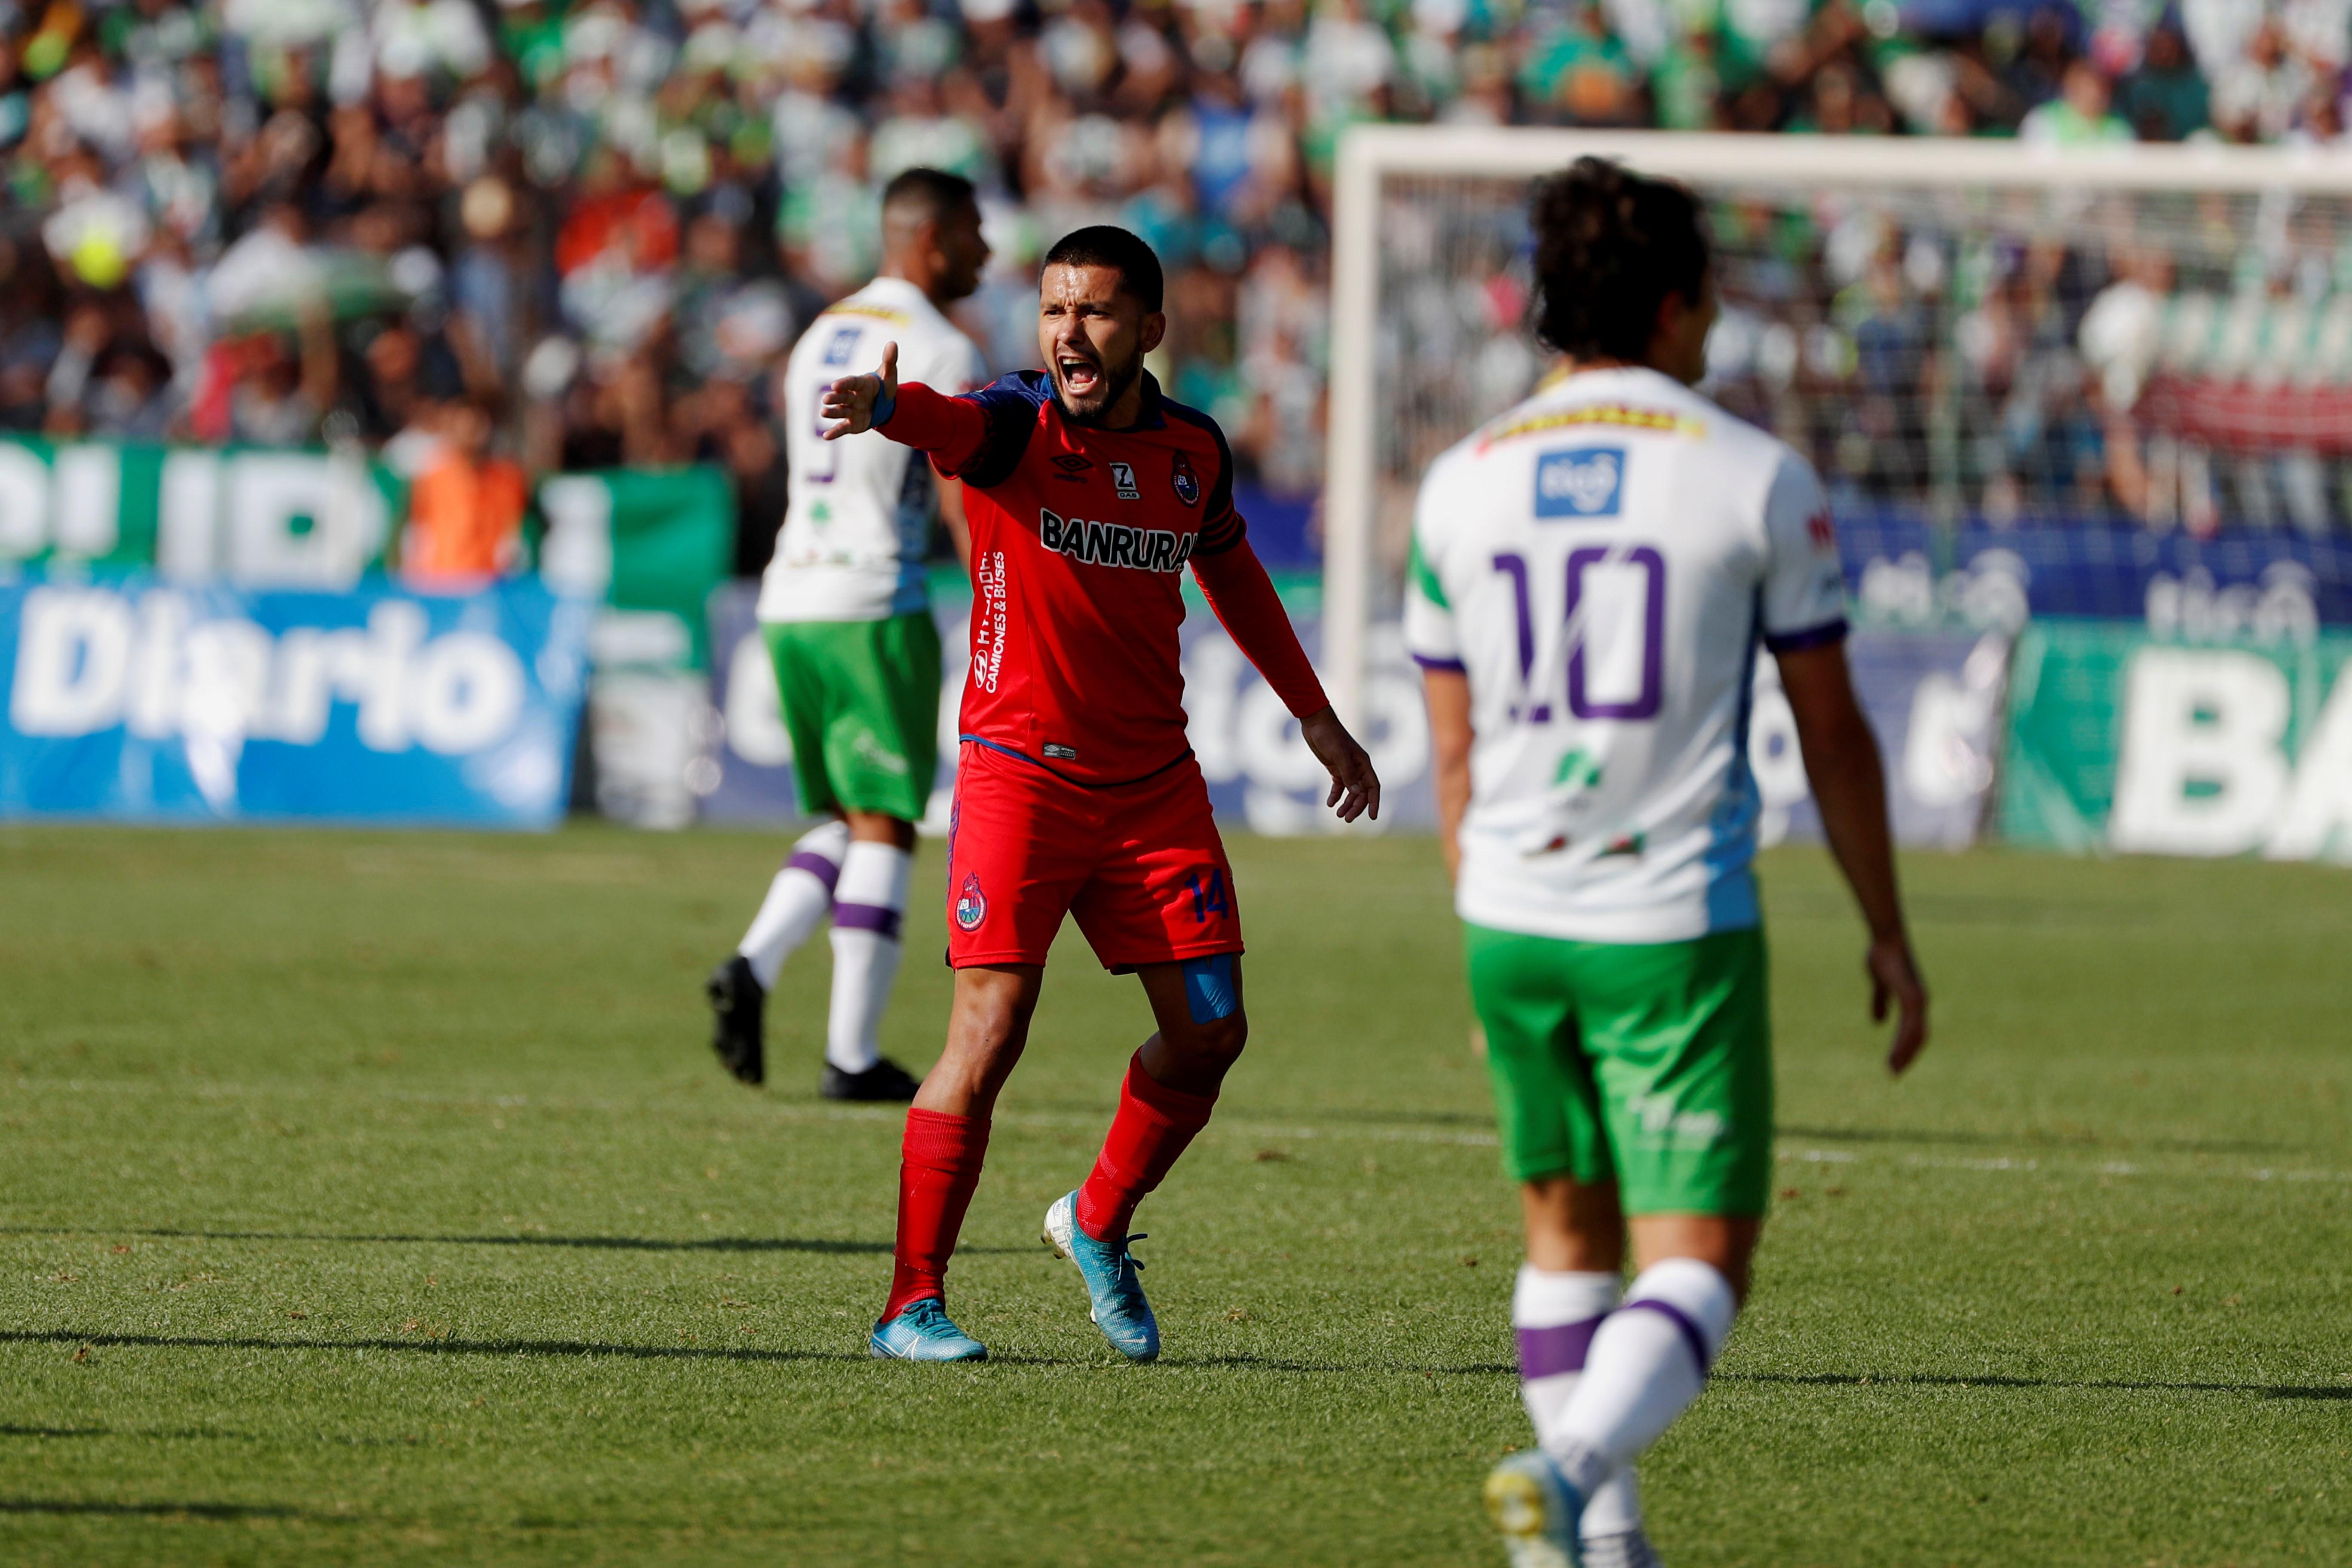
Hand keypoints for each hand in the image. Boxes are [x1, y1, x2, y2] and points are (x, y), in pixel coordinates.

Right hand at [820, 340, 897, 438]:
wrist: (883, 404)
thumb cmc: (883, 386)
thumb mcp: (889, 374)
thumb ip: (889, 360)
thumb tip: (893, 343)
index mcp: (860, 383)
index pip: (851, 382)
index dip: (844, 384)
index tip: (836, 385)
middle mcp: (852, 396)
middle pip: (842, 396)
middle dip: (834, 398)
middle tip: (826, 399)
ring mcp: (850, 410)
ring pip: (840, 411)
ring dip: (832, 413)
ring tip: (823, 413)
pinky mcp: (851, 423)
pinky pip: (842, 428)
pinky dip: (834, 432)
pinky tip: (826, 437)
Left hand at [1299, 706, 1379, 822]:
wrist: (1316, 724)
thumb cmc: (1330, 736)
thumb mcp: (1339, 754)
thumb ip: (1348, 773)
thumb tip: (1356, 792)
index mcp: (1363, 763)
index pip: (1373, 787)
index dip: (1374, 802)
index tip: (1372, 817)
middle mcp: (1357, 767)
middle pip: (1361, 792)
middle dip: (1356, 807)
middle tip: (1346, 819)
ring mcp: (1346, 768)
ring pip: (1351, 791)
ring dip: (1346, 803)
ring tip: (1339, 815)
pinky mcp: (1335, 767)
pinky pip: (1339, 785)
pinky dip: (1336, 795)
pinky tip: (1330, 804)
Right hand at [1867, 935, 1928, 1074]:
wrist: (1886, 940)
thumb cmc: (1882, 956)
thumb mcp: (1879, 984)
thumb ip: (1880, 1001)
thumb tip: (1878, 1022)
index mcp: (1913, 1000)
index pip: (1915, 1031)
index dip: (1905, 1047)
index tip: (1894, 1062)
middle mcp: (1920, 1003)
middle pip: (1918, 1038)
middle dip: (1907, 1056)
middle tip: (1894, 1073)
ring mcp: (1918, 1001)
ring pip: (1916, 1035)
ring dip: (1904, 1054)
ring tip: (1892, 1069)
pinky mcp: (1912, 998)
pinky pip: (1910, 1026)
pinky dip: (1903, 1042)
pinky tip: (1893, 1053)